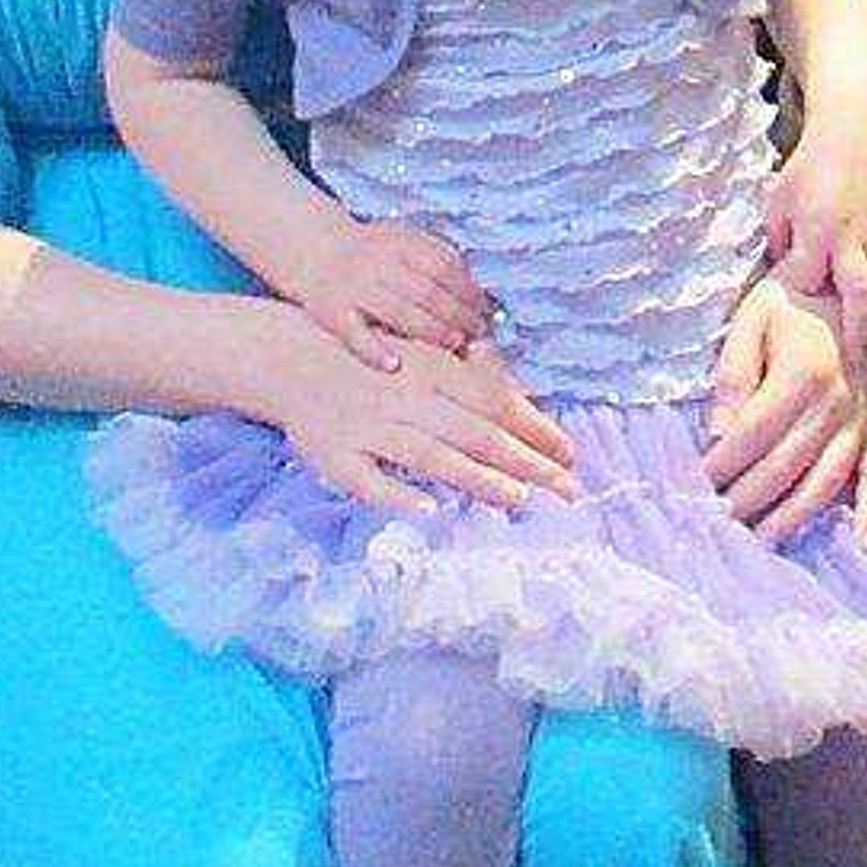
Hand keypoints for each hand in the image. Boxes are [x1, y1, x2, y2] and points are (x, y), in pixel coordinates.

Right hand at [261, 315, 573, 517]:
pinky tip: (429, 511)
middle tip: (568, 489)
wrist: (293, 355)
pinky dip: (398, 495)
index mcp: (436, 372)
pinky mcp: (336, 457)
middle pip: (476, 433)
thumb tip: (524, 397)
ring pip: (431, 455)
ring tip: (517, 499)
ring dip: (477, 477)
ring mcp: (371, 429)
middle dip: (526, 462)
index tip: (572, 455)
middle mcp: (409, 400)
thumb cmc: (374, 360)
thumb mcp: (427, 355)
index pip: (497, 403)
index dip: (537, 429)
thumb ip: (472, 376)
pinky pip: (368, 480)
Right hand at [286, 207, 490, 370]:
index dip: (469, 290)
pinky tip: (395, 365)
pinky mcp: (333, 313)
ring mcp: (355, 289)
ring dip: (431, 331)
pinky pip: (354, 335)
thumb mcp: (405, 241)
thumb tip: (482, 292)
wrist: (315, 249)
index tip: (486, 309)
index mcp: (400, 243)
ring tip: (455, 344)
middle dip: (458, 314)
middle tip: (477, 333)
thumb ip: (439, 259)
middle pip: (428, 291)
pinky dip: (374, 351)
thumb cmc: (373, 252)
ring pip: (399, 313)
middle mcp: (378, 264)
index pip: (445, 266)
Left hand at [705, 274, 866, 544]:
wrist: (851, 281)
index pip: (750, 437)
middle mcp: (838, 400)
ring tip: (761, 541)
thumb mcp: (753, 320)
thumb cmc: (792, 303)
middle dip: (745, 500)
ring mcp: (863, 416)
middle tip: (716, 522)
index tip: (692, 483)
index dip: (718, 465)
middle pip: (783, 467)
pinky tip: (860, 543)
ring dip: (792, 518)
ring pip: (825, 481)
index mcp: (804, 373)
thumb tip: (719, 433)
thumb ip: (733, 376)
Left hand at [765, 116, 866, 380]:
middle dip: (857, 330)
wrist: (854, 127)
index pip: (808, 276)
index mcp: (817, 227)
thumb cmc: (808, 165)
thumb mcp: (779, 200)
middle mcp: (852, 233)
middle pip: (860, 291)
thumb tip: (780, 278)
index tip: (790, 320)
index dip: (799, 298)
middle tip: (854, 365)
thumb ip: (780, 241)